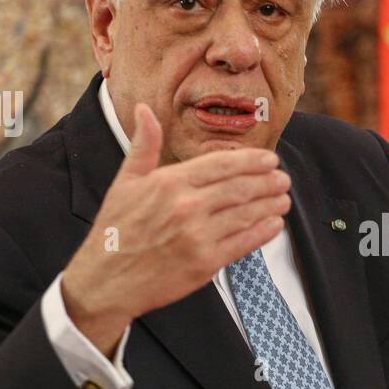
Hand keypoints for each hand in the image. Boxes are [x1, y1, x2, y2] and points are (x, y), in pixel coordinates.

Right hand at [61, 102, 290, 355]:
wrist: (105, 279)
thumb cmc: (115, 229)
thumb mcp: (125, 181)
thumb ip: (143, 145)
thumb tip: (143, 109)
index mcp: (169, 182)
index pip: (222, 164)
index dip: (252, 160)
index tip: (270, 159)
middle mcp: (186, 206)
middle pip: (240, 187)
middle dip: (268, 181)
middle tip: (283, 178)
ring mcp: (197, 236)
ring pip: (247, 213)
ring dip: (271, 204)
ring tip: (284, 198)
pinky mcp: (205, 263)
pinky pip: (243, 243)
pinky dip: (263, 232)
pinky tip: (274, 224)